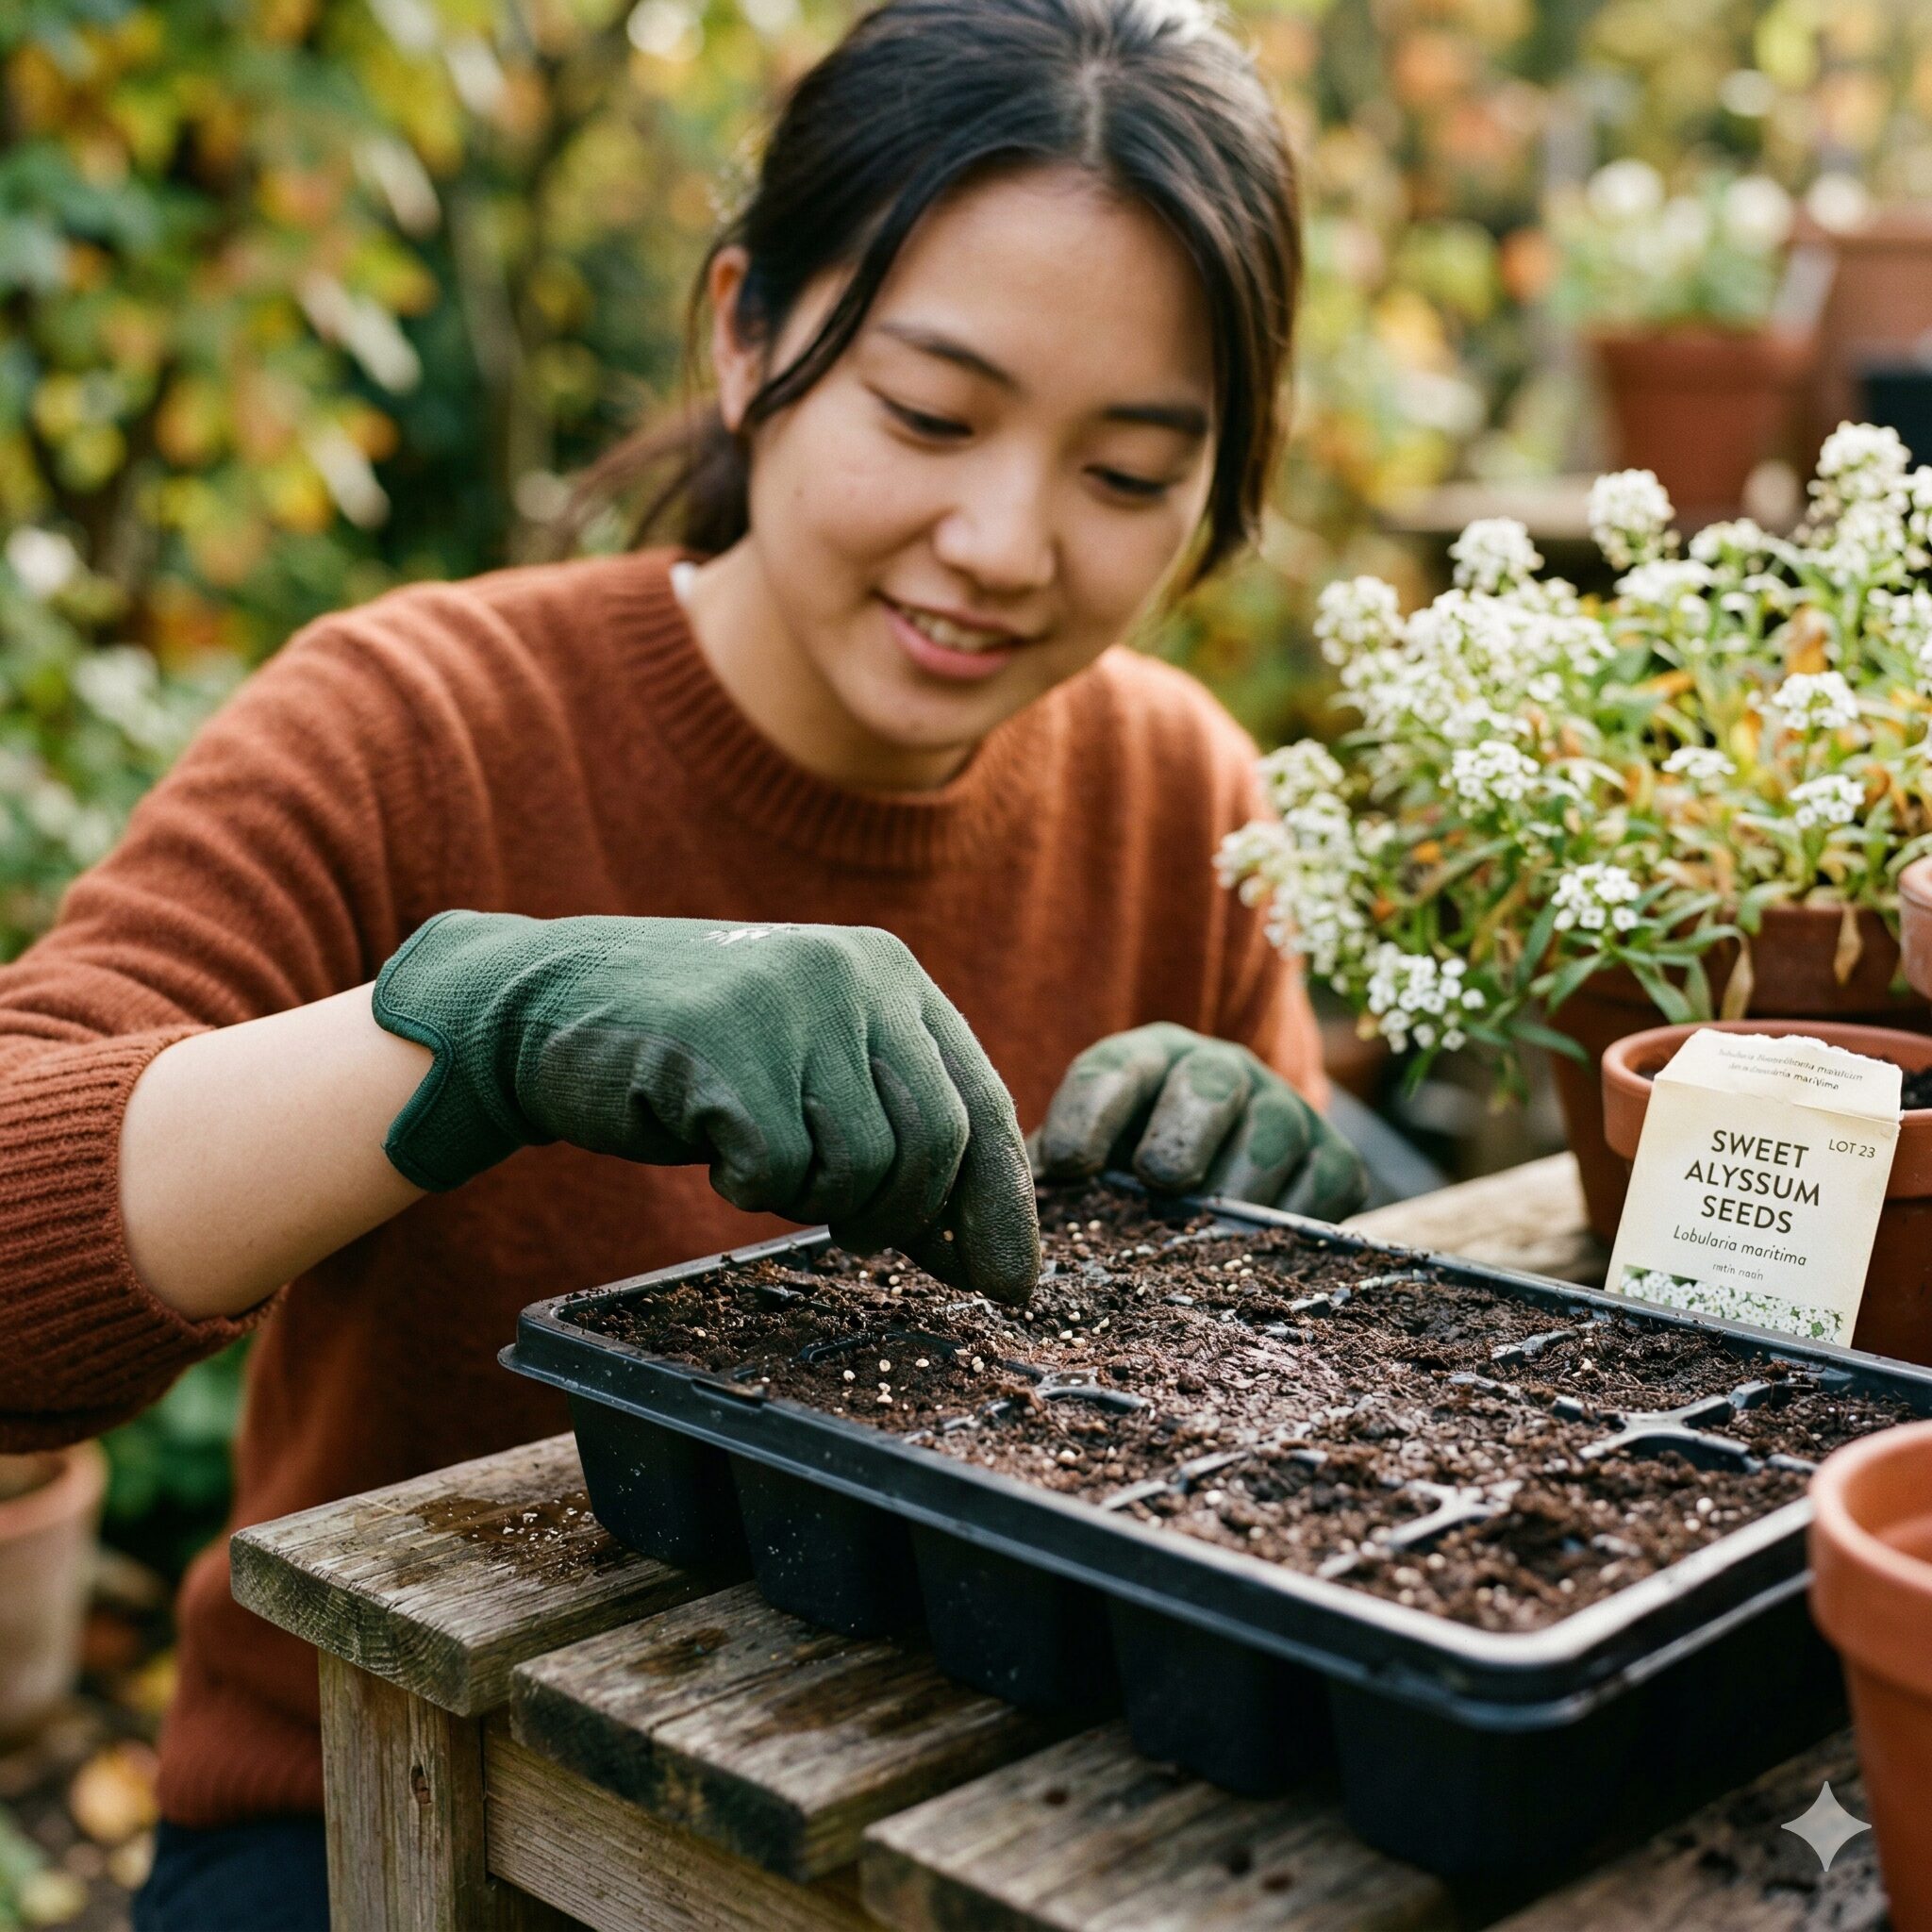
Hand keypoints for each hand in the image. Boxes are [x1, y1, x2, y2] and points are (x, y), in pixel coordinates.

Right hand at [371, 912, 1038, 1301]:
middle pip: (935, 1142)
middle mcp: (852, 974)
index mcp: (889, 974)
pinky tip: (713, 1148)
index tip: (1008, 1282)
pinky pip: (778, 1171)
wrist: (547, 1008)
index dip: (1002, 1201)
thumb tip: (979, 1252)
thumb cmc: (694, 1059)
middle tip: (851, 1235)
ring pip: (862, 1166)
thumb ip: (894, 1126)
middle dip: (901, 1216)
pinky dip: (748, 1187)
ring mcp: (788, 1004)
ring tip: (761, 1163)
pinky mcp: (723, 1046)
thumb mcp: (813, 1070)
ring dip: (813, 1199)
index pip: (981, 1101)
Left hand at [1033, 1022, 1367, 1221]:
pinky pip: (1326, 1179)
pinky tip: (1264, 1251)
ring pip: (1274, 1129)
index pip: (1110, 1073)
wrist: (1229, 1185)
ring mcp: (1282, 1109)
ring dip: (1240, 1182)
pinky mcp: (1333, 1156)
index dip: (1088, 1113)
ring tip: (1209, 1230)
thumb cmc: (1129, 1183)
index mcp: (1140, 1065)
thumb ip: (1050, 1192)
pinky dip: (1295, 1216)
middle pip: (1208, 1082)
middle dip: (1184, 1126)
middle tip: (1161, 1175)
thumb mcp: (1085, 1171)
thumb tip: (999, 1243)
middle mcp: (1216, 1072)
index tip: (1066, 1164)